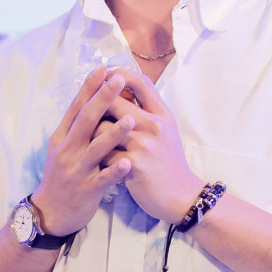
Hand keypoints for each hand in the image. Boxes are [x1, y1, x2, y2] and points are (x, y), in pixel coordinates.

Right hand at [29, 67, 135, 236]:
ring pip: (96, 149)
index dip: (89, 88)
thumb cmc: (63, 176)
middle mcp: (67, 151)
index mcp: (62, 137)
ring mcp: (76, 170)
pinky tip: (127, 162)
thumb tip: (94, 100)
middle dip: (103, 99)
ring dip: (114, 133)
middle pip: (85, 121)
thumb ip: (78, 127)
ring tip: (131, 119)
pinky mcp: (86, 190)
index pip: (76, 107)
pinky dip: (115, 170)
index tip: (102, 68)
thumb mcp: (63, 148)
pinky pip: (103, 178)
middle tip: (119, 80)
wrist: (51, 213)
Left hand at [99, 70, 202, 223]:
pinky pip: (103, 154)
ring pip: (102, 128)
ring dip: (94, 137)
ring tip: (97, 146)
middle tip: (90, 117)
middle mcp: (154, 125)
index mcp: (162, 114)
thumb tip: (122, 90)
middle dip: (97, 108)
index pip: (140, 82)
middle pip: (113, 102)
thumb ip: (147, 111)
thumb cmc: (169, 163)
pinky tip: (104, 166)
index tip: (104, 76)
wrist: (181, 196)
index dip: (119, 74)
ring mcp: (143, 144)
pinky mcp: (133, 165)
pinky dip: (100, 160)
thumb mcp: (165, 131)